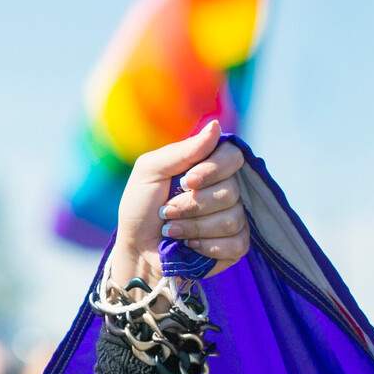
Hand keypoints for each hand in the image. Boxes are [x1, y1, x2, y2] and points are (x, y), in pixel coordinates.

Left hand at [109, 119, 250, 284]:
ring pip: (232, 219)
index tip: (186, 181)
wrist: (137, 248)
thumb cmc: (141, 207)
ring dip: (194, 228)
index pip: (233, 156)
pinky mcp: (235, 246)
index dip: (213, 170)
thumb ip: (182, 150)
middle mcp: (226, 189)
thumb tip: (216, 126)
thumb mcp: (150, 171)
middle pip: (231, 191)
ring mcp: (234, 218)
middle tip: (167, 211)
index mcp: (208, 166)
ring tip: (172, 230)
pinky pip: (236, 243)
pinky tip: (189, 247)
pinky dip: (207, 247)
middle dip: (192, 205)